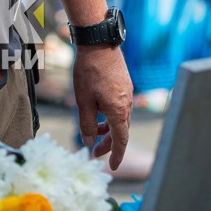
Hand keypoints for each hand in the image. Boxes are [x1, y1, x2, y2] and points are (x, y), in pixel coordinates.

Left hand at [72, 46, 132, 170]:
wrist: (99, 43)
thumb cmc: (89, 72)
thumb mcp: (83, 101)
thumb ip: (87, 125)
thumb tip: (89, 142)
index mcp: (118, 111)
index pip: (121, 140)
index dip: (116, 155)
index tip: (113, 167)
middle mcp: (127, 104)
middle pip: (121, 131)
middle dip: (109, 144)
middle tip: (95, 152)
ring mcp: (127, 93)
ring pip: (120, 119)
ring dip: (108, 129)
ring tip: (94, 132)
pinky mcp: (124, 84)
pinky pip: (120, 107)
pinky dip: (110, 116)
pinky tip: (98, 112)